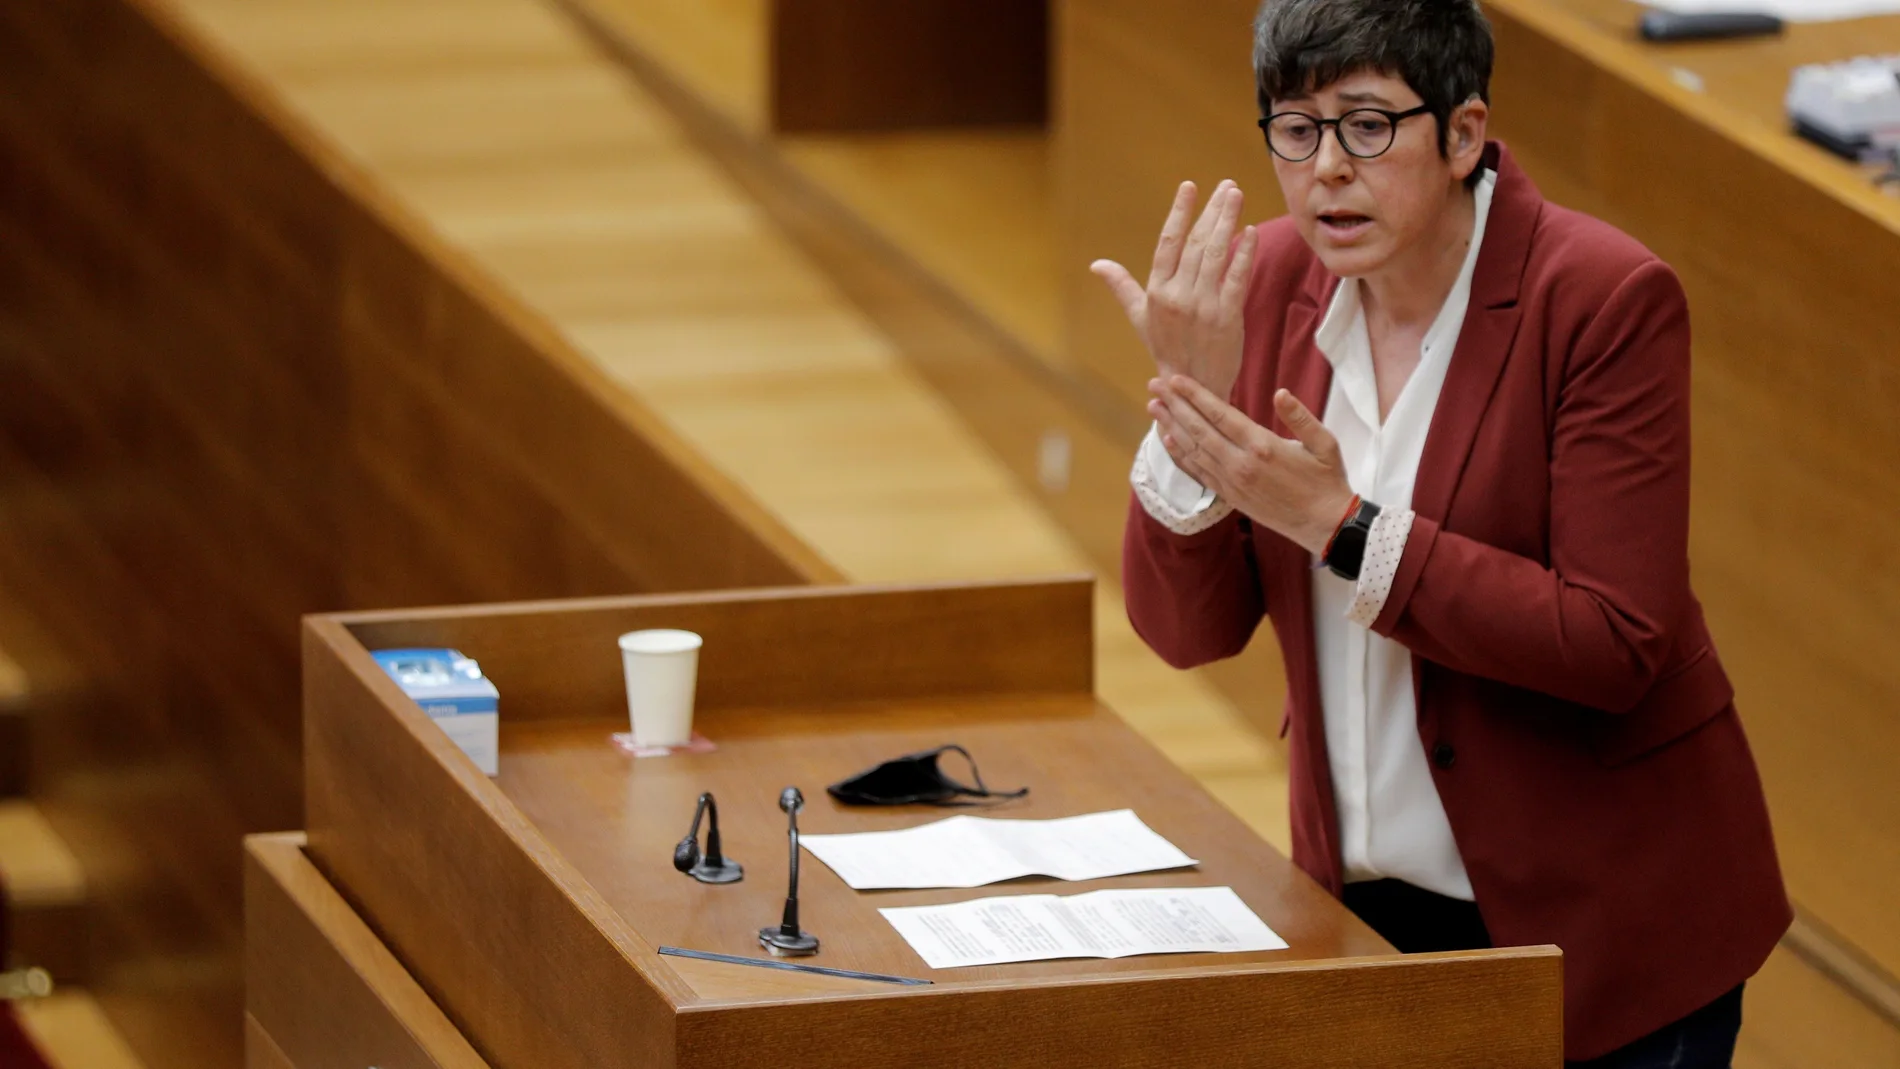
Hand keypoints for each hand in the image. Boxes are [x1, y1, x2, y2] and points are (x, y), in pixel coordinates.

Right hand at [1091, 180, 1257, 400]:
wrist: (1192, 387)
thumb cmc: (1166, 350)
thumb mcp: (1140, 318)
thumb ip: (1122, 287)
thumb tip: (1097, 265)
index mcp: (1157, 293)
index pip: (1167, 243)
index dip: (1179, 213)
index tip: (1189, 187)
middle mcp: (1179, 296)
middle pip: (1196, 243)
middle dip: (1212, 210)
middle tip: (1227, 185)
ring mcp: (1204, 306)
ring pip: (1217, 255)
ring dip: (1229, 221)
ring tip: (1237, 196)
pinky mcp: (1228, 317)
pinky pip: (1237, 278)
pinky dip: (1245, 253)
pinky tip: (1252, 232)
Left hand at [1148, 376, 1355, 555]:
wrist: (1324, 524)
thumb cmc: (1327, 479)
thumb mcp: (1324, 443)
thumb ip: (1300, 417)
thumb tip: (1280, 393)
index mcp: (1262, 446)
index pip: (1219, 414)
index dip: (1195, 395)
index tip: (1176, 379)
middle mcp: (1241, 464)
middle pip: (1198, 429)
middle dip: (1175, 405)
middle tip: (1154, 385)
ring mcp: (1232, 482)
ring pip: (1194, 450)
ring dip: (1171, 426)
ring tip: (1153, 407)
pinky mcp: (1230, 497)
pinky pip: (1199, 473)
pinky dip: (1181, 456)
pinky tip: (1168, 441)